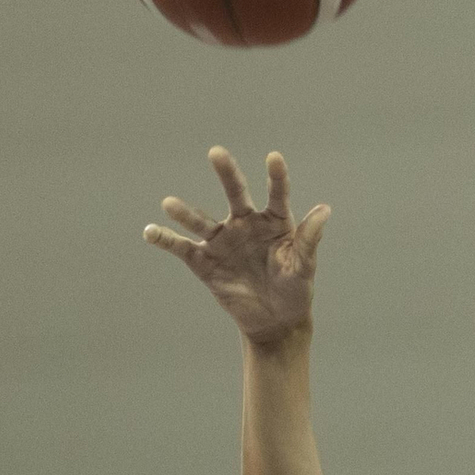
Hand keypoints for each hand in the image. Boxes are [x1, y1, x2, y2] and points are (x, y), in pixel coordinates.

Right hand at [144, 149, 328, 346]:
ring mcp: (224, 242)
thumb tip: (325, 210)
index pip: (276, 194)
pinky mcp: (206, 263)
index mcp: (275, 221)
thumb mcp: (304, 266)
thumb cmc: (295, 289)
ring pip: (203, 221)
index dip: (276, 177)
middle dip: (227, 174)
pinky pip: (182, 248)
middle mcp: (246, 224)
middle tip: (216, 153)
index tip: (274, 157)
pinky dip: (165, 240)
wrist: (275, 321)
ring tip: (169, 203)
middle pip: (235, 194)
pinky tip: (150, 232)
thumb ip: (309, 238)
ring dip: (185, 213)